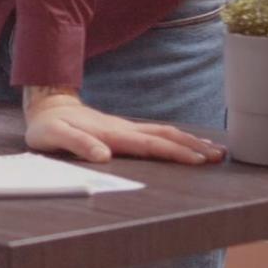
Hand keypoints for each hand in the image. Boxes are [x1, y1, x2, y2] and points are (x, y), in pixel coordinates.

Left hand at [23, 88, 224, 164]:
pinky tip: (188, 143)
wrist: (47, 107)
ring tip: (215, 150)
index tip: (197, 160)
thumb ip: (77, 144)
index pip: (148, 144)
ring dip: (190, 141)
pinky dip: (176, 138)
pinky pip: (156, 133)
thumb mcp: (54, 136)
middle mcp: (123, 129)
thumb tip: (102, 156)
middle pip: (164, 136)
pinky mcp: (124, 129)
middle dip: (193, 146)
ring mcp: (125, 127)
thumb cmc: (48, 127)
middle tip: (220, 156)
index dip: (173, 152)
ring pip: (164, 132)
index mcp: (111, 133)